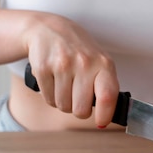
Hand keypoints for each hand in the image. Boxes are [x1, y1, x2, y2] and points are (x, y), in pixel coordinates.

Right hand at [24, 12, 118, 126]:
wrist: (50, 29)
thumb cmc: (80, 51)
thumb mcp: (100, 62)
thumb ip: (106, 85)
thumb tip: (109, 114)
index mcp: (104, 64)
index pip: (108, 96)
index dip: (105, 115)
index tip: (102, 122)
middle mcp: (84, 63)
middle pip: (81, 109)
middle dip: (80, 110)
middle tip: (79, 100)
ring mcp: (62, 65)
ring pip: (63, 106)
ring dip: (64, 103)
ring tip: (67, 87)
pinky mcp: (42, 68)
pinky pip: (48, 99)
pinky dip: (51, 97)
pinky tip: (55, 83)